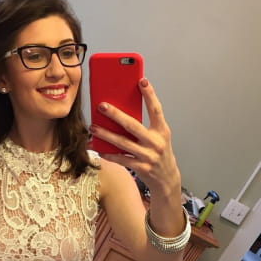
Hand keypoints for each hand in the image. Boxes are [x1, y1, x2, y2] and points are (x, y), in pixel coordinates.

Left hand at [89, 78, 180, 198]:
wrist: (167, 179)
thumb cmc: (159, 153)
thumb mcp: (158, 137)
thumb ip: (145, 125)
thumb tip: (123, 111)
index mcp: (162, 131)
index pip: (156, 109)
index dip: (150, 94)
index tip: (141, 81)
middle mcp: (156, 142)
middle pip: (133, 125)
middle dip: (116, 115)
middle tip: (102, 105)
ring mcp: (148, 156)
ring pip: (123, 143)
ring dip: (106, 135)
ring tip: (94, 127)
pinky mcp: (141, 168)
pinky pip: (121, 159)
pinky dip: (109, 154)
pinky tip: (98, 148)